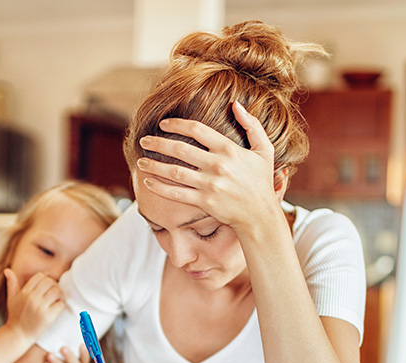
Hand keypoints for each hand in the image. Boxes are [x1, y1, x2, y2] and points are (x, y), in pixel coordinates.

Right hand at [4, 269, 64, 343]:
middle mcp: (32, 298)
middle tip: (54, 292)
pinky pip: (60, 304)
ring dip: (59, 294)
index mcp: (24, 292)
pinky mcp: (48, 316)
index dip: (46, 278)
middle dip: (54, 285)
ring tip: (57, 299)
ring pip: (57, 291)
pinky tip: (57, 308)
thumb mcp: (11, 299)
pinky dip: (61, 305)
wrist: (17, 335)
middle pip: (50, 282)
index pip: (40, 276)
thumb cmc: (15, 316)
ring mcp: (40, 307)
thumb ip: (12, 284)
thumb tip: (7, 270)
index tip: (48, 285)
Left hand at [136, 101, 280, 231]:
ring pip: (174, 171)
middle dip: (158, 143)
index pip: (197, 129)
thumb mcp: (264, 150)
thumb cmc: (261, 181)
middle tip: (144, 140)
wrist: (260, 215)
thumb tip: (236, 104)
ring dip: (154, 165)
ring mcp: (210, 185)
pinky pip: (176, 193)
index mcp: (229, 149)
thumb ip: (252, 125)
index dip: (177, 124)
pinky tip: (147, 181)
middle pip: (180, 149)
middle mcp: (218, 165)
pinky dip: (159, 188)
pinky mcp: (204, 202)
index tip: (163, 124)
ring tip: (140, 161)